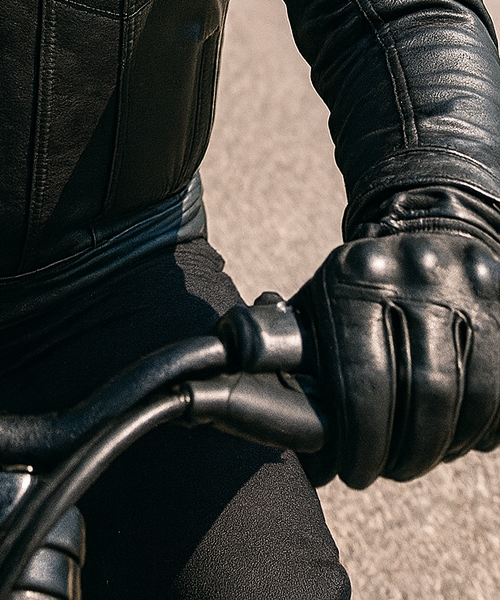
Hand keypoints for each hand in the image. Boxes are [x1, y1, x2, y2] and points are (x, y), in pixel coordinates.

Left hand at [293, 229, 499, 487]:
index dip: (360, 440)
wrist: (430, 226)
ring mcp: (470, 284)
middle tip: (389, 470)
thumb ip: (285, 349)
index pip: (363, 379)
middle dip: (405, 450)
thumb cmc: (358, 287)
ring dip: (446, 445)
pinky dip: (485, 426)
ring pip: (470, 395)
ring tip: (422, 458)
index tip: (353, 472)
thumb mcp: (317, 300)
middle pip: (424, 392)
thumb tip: (226, 396)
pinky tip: (461, 438)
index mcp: (354, 275)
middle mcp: (415, 272)